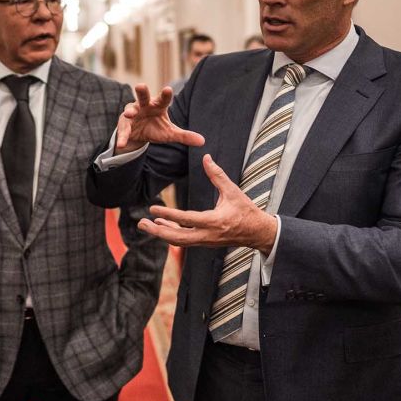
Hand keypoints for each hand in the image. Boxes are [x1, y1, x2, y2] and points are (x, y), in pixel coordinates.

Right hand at [115, 84, 204, 152]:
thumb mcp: (170, 133)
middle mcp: (144, 106)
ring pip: (130, 109)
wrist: (138, 135)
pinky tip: (121, 144)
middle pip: (143, 96)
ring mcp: (132, 114)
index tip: (168, 89)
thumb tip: (203, 142)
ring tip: (129, 114)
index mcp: (158, 106)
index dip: (165, 95)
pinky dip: (122, 136)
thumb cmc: (156, 128)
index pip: (163, 99)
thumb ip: (184, 136)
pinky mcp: (124, 125)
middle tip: (141, 86)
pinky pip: (123, 130)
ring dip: (129, 111)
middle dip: (142, 91)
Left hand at [137, 154, 277, 251]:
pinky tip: (161, 226)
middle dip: (158, 232)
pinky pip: (184, 241)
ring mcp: (206, 241)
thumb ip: (217, 175)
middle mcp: (208, 235)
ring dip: (162, 234)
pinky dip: (171, 234)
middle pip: (178, 238)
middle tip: (142, 223)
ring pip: (179, 241)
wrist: (258, 233)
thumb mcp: (233, 191)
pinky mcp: (205, 243)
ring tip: (146, 225)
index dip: (169, 215)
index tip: (153, 209)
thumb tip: (206, 157)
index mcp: (215, 221)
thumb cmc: (247, 211)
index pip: (187, 219)